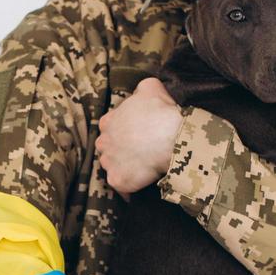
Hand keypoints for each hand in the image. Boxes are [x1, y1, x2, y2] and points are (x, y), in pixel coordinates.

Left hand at [95, 77, 182, 196]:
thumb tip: (141, 91)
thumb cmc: (161, 111)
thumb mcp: (150, 88)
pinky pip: (121, 186)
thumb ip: (140, 89)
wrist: (172, 137)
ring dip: (123, 167)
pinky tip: (141, 183)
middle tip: (139, 151)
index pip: (108, 126)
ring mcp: (109, 163)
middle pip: (107, 148)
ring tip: (142, 167)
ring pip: (112, 167)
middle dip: (119, 149)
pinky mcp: (118, 181)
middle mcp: (103, 142)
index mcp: (107, 121)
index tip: (136, 133)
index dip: (123, 130)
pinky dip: (129, 187)